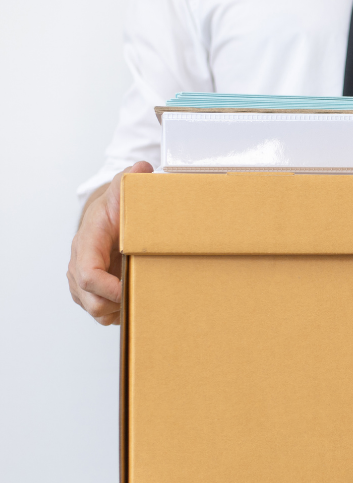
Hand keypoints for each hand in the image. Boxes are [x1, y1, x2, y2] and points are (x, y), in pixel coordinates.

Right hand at [67, 162, 153, 324]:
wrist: (104, 215)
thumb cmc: (114, 206)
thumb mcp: (122, 190)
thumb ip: (131, 179)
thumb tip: (142, 169)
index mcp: (87, 242)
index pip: (88, 274)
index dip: (108, 288)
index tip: (128, 291)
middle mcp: (79, 263)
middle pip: (89, 299)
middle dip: (115, 303)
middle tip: (143, 298)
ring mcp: (81, 278)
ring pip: (93, 308)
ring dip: (116, 311)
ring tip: (140, 302)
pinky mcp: (88, 289)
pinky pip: (97, 310)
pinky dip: (115, 313)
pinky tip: (133, 304)